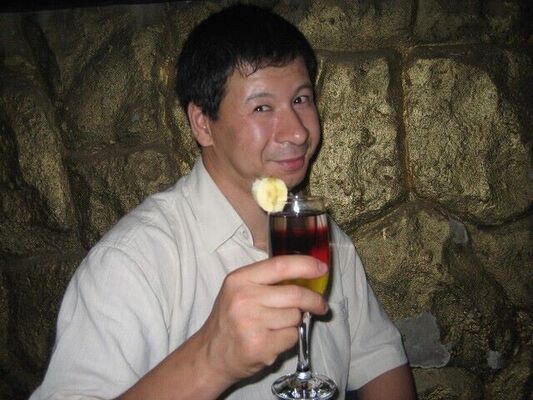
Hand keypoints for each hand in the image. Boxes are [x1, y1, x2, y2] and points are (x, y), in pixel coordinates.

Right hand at [198, 255, 328, 383]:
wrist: (211, 354)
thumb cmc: (231, 318)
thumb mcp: (240, 290)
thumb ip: (267, 281)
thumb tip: (307, 275)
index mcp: (240, 279)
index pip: (280, 266)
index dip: (306, 265)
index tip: (322, 269)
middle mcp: (243, 298)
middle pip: (295, 294)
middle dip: (314, 300)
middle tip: (320, 305)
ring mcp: (251, 323)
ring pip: (295, 317)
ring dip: (294, 322)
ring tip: (276, 326)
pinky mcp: (259, 346)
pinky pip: (292, 337)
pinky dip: (289, 339)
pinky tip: (272, 340)